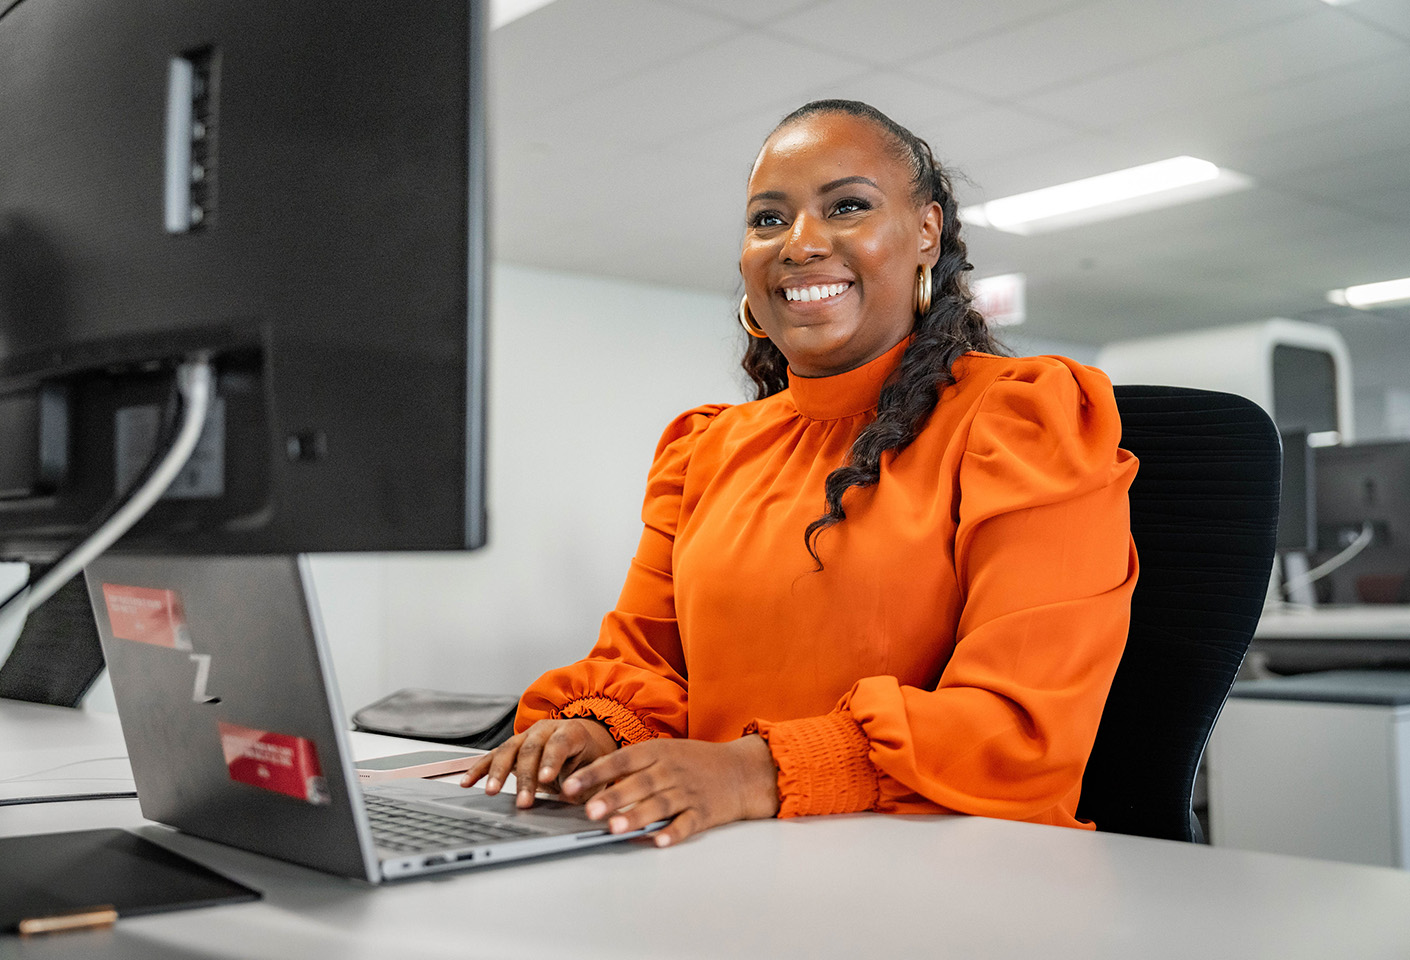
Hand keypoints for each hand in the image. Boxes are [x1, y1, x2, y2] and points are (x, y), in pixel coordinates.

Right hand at [460, 718, 617, 807]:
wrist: (581, 746)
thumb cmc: (587, 762)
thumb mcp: (594, 774)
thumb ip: (584, 785)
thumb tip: (570, 799)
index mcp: (571, 732)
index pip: (559, 743)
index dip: (551, 760)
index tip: (547, 778)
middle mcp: (546, 729)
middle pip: (531, 749)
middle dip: (525, 777)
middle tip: (522, 801)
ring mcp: (525, 736)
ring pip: (508, 751)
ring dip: (498, 773)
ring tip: (491, 792)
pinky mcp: (511, 747)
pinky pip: (492, 756)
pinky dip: (479, 768)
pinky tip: (468, 781)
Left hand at [561, 735, 779, 847]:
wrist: (743, 771)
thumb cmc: (697, 762)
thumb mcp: (666, 752)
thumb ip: (634, 766)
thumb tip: (593, 784)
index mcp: (659, 752)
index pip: (621, 760)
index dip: (594, 773)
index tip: (569, 786)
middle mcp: (672, 770)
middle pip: (639, 783)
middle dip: (613, 797)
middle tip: (589, 811)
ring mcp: (689, 791)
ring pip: (659, 805)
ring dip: (636, 816)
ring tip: (615, 828)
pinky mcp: (704, 812)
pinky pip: (687, 823)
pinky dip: (673, 832)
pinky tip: (658, 841)